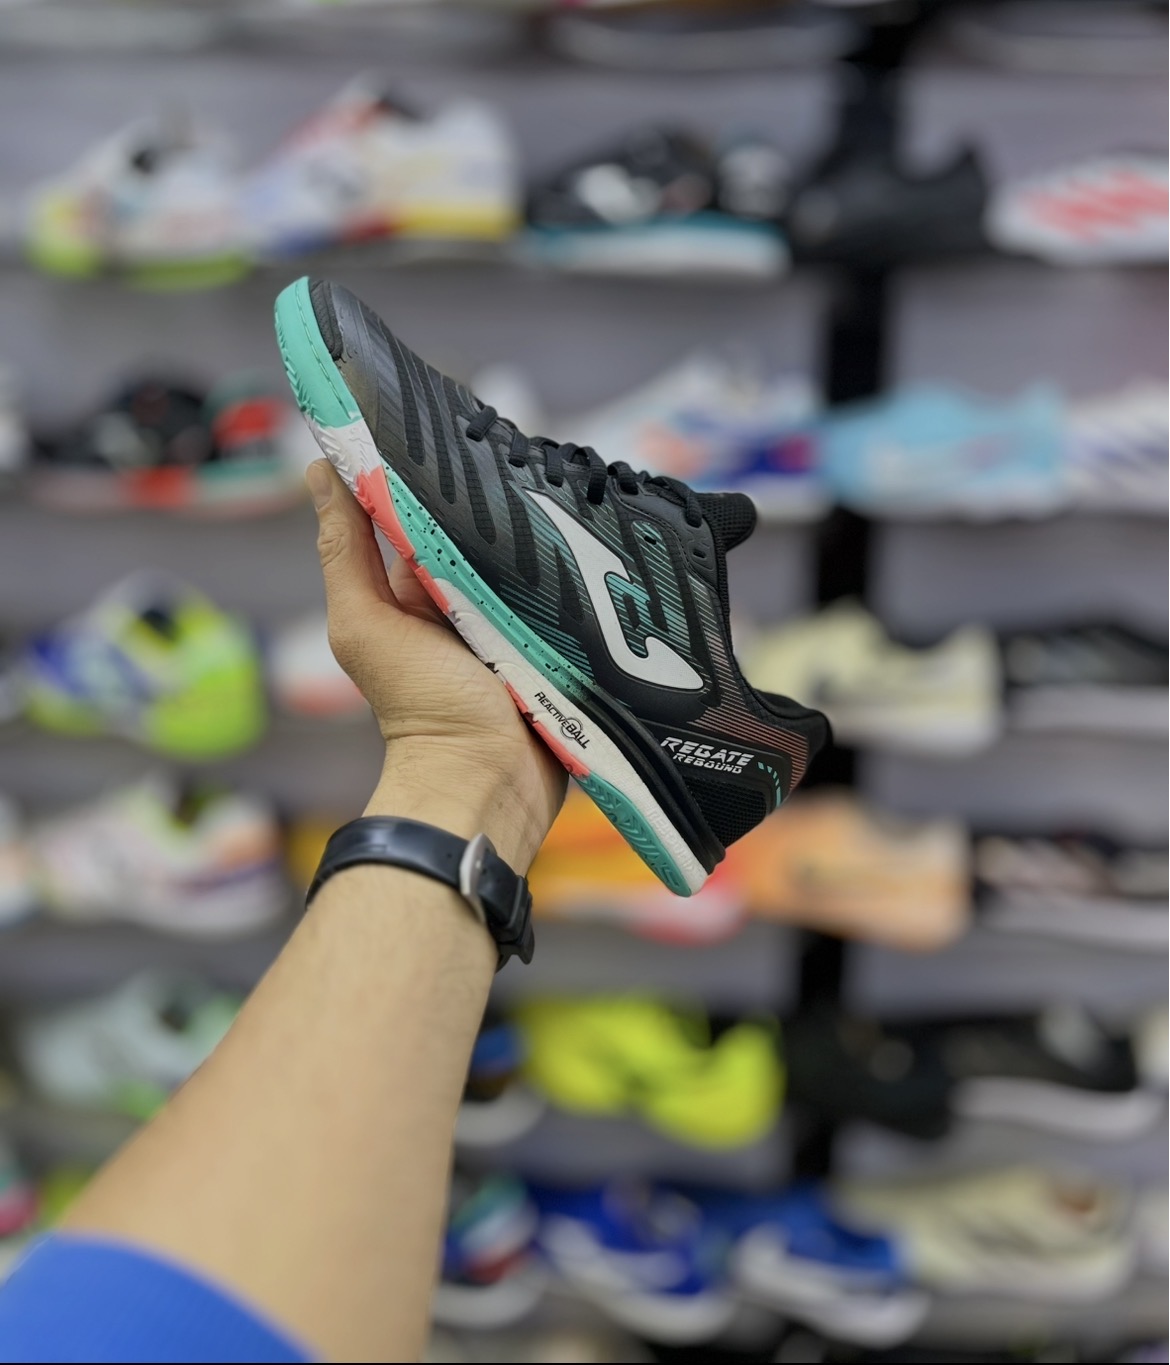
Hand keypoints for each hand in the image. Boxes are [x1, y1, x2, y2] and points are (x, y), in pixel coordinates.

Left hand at [308, 460, 565, 870]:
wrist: (490, 785)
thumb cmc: (419, 709)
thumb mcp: (367, 623)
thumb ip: (344, 552)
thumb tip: (318, 466)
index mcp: (410, 590)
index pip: (417, 512)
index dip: (426, 468)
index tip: (443, 414)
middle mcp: (461, 598)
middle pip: (477, 527)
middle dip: (494, 494)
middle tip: (522, 443)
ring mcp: (512, 617)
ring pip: (524, 552)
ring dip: (538, 527)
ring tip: (562, 479)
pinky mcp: (555, 636)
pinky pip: (563, 588)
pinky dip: (571, 566)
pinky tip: (589, 530)